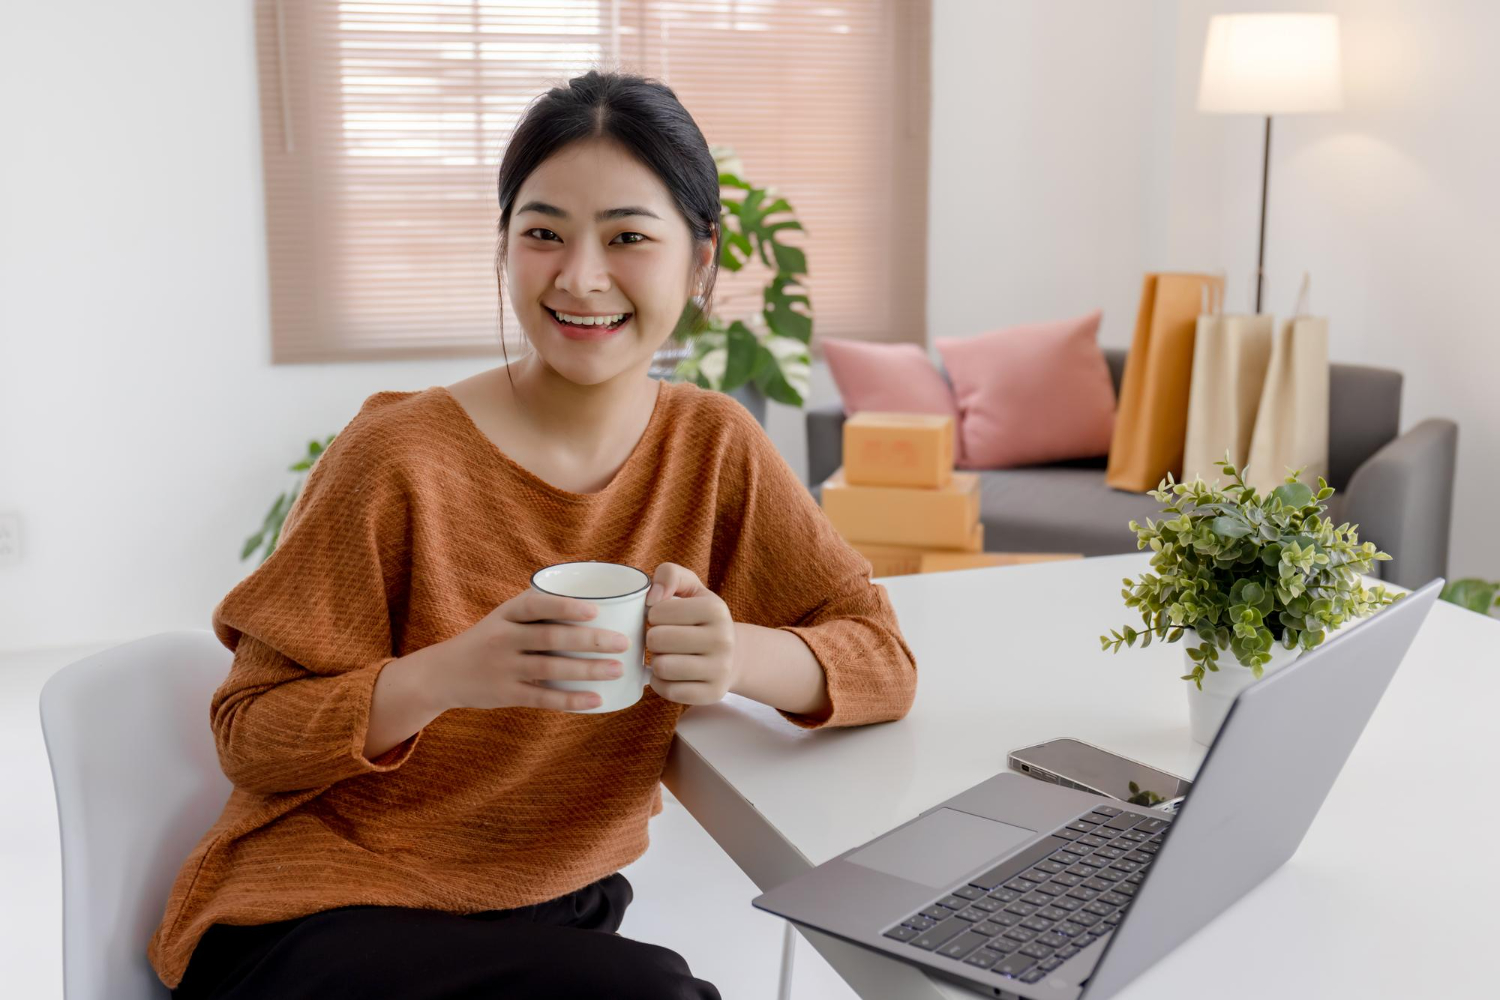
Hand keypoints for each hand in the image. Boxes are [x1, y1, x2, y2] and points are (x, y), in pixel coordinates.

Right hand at [433, 589, 634, 711]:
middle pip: (551, 638)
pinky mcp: (506, 694)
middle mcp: (503, 638)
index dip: (565, 607)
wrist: (443, 673)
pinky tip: (596, 699)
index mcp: (506, 614)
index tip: (595, 611)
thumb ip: (538, 608)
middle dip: (590, 641)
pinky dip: (570, 700)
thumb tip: (593, 592)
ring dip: (587, 670)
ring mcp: (504, 668)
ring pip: (551, 669)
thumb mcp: (504, 617)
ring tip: (617, 668)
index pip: (536, 605)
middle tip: (624, 643)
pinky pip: (543, 698)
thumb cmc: (489, 640)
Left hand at [644, 562, 736, 705]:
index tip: (664, 619)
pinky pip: (668, 691)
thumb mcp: (692, 589)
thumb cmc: (702, 619)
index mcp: (715, 609)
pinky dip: (661, 683)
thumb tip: (652, 597)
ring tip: (667, 656)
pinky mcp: (713, 694)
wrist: (733, 656)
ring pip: (662, 667)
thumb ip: (669, 574)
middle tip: (663, 640)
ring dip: (656, 662)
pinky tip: (670, 675)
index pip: (658, 611)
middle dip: (653, 639)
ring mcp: (720, 669)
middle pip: (657, 640)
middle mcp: (722, 639)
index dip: (653, 615)